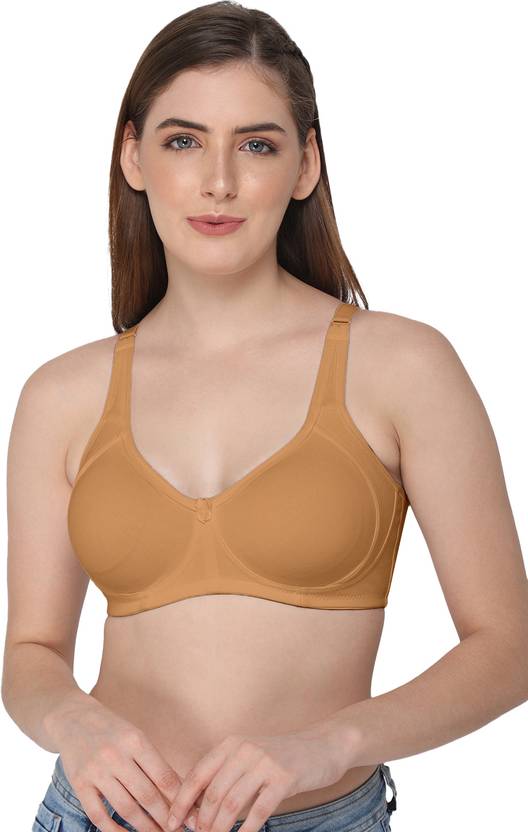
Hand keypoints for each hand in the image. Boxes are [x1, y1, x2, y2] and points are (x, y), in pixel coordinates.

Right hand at [51, 697, 199, 831]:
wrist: (73, 718)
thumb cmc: (113, 730)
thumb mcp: (135, 736)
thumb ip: (153, 762)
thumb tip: (178, 792)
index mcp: (136, 740)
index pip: (163, 776)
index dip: (179, 800)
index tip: (190, 815)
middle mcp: (116, 755)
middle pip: (147, 795)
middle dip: (165, 818)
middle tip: (178, 830)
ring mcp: (96, 770)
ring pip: (125, 808)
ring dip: (145, 827)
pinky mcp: (79, 784)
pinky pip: (99, 814)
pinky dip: (114, 830)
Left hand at [167, 725, 344, 831]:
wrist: (322, 746)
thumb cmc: (281, 757)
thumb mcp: (249, 757)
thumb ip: (225, 775)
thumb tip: (196, 808)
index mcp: (230, 744)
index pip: (197, 775)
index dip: (181, 801)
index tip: (171, 823)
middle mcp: (244, 750)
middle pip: (212, 793)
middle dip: (200, 822)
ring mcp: (265, 763)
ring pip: (231, 804)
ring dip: (220, 829)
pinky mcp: (284, 778)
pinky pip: (259, 811)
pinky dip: (248, 830)